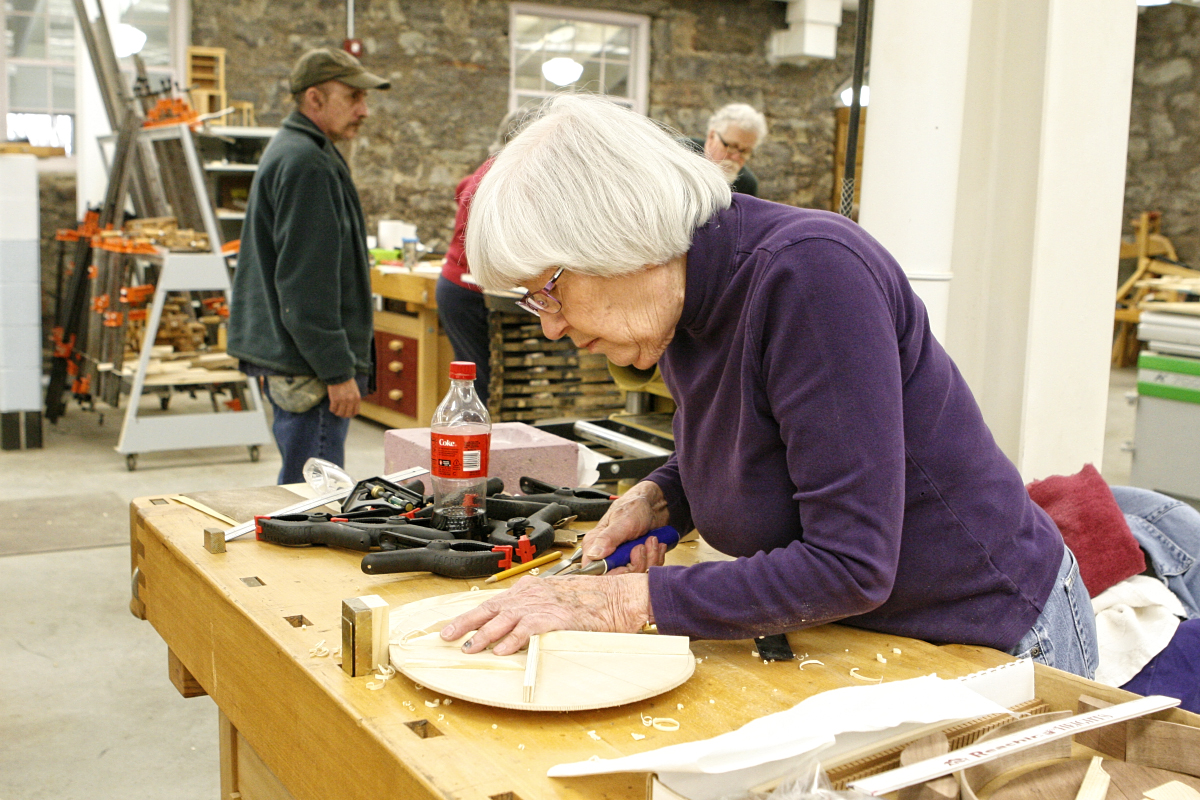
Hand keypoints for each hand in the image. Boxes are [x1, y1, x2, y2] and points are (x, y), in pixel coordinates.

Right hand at [326, 378, 360, 417]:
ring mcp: (343, 401)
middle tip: (339, 412)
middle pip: (347, 414)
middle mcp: (351, 401)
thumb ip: (354, 399)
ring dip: (336, 412)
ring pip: (339, 413)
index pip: (355, 412)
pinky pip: (332, 409)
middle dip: (342, 415)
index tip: (346, 413)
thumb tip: (350, 408)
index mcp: (357, 399)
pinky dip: (331, 409)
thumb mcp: (355, 391)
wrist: (339, 374)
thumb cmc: (347, 381)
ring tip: (335, 409)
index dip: (350, 414)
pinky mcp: (335, 399)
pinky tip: (331, 406)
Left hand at [439, 573, 651, 655]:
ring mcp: (541, 605)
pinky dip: (512, 641)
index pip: (493, 602)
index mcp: (529, 590)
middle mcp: (530, 595)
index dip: (472, 615)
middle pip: (489, 608)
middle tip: (446, 635)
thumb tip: (515, 623)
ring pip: (503, 620)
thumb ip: (535, 607)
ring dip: (483, 636)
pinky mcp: (553, 618)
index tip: (455, 625)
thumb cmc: (591, 600)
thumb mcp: (556, 598)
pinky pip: (526, 630)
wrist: (616, 598)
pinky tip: (501, 651)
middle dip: (465, 623)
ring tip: (469, 648)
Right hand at [582, 480, 670, 573]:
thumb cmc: (634, 507)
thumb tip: (594, 555)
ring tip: (651, 540)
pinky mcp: (636, 561)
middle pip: (618, 577)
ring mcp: (622, 559)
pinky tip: (656, 544)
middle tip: (642, 547)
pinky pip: (646, 570)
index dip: (613, 574)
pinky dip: (655, 558)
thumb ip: (607, 538)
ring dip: (649, 558)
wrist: (653, 505)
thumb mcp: (622, 522)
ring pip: (635, 574)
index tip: (627, 566)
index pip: (595, 572)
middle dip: (637, 564)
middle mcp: (606, 555)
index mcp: (595, 545)